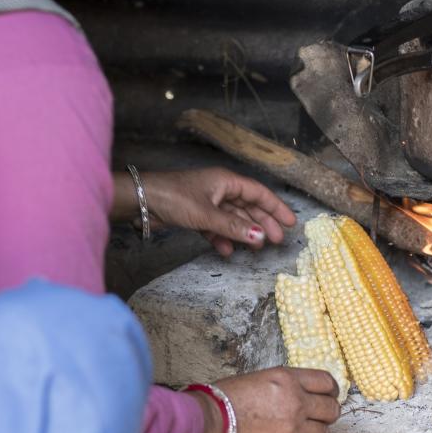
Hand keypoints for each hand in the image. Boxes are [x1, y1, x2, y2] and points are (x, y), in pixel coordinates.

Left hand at [134, 167, 296, 255]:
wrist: (141, 201)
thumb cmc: (174, 197)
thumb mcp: (207, 214)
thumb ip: (234, 227)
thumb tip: (260, 237)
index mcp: (226, 181)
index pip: (258, 193)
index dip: (275, 207)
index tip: (290, 222)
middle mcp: (219, 189)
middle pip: (248, 206)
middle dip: (262, 223)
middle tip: (277, 240)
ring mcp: (207, 202)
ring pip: (232, 218)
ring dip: (243, 233)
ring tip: (255, 249)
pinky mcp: (195, 215)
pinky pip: (215, 227)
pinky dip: (221, 238)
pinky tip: (226, 251)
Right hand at [184, 368, 341, 432]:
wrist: (210, 423)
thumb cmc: (226, 397)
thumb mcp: (260, 378)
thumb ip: (285, 385)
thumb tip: (300, 393)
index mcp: (289, 379)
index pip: (327, 382)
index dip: (331, 390)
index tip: (328, 395)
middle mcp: (296, 403)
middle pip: (332, 410)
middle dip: (328, 412)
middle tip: (319, 416)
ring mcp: (293, 429)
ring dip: (315, 432)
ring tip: (302, 432)